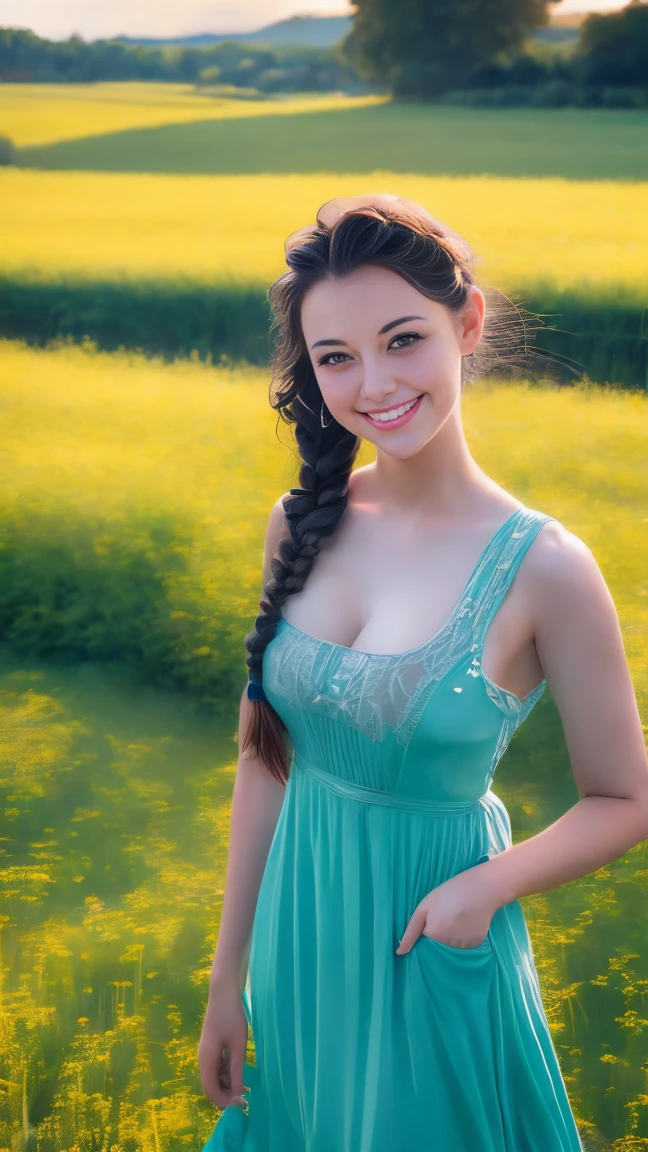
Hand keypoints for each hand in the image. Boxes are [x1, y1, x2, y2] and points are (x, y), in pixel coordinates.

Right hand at [198, 976, 250, 1111]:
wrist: (223, 992)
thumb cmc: (231, 1017)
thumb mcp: (238, 1045)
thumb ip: (237, 1070)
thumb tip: (238, 1093)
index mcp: (206, 1060)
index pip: (210, 1090)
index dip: (224, 1101)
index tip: (242, 1103)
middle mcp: (203, 1059)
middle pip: (210, 1086)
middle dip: (226, 1094)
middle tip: (245, 1097)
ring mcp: (206, 1052)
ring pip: (213, 1077)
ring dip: (226, 1084)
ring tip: (244, 1085)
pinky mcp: (211, 1046)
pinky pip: (216, 1067)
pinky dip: (225, 1073)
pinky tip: (238, 1071)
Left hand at [395, 863, 495, 954]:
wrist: (480, 889)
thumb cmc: (449, 893)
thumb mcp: (425, 907)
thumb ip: (411, 931)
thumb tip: (400, 953)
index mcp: (433, 935)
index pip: (425, 939)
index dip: (429, 926)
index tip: (435, 916)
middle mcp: (448, 946)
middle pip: (438, 944)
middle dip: (440, 932)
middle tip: (448, 913)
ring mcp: (463, 947)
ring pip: (452, 945)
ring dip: (453, 934)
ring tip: (459, 915)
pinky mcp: (476, 945)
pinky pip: (466, 944)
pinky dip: (465, 935)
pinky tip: (469, 921)